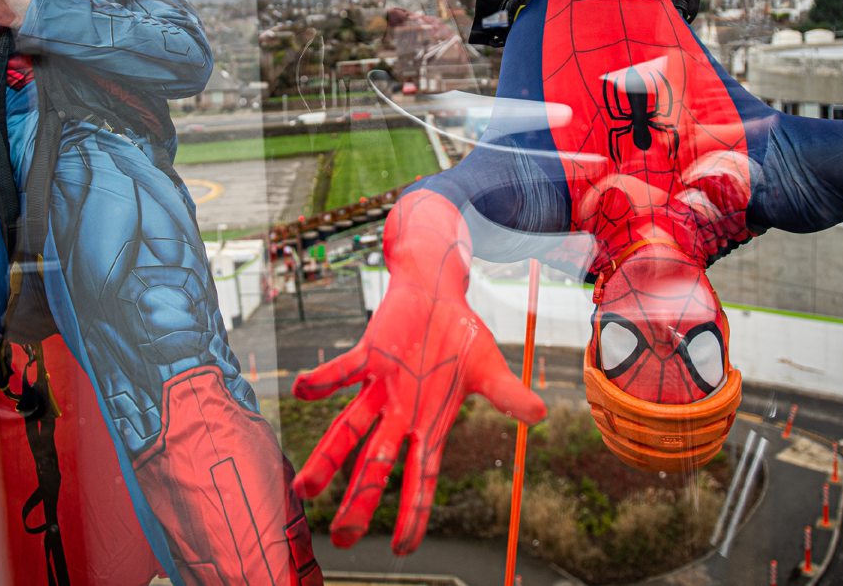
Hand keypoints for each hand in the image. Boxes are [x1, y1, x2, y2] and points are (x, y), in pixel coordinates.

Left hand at [291, 280, 544, 554]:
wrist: (439, 294)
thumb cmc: (463, 337)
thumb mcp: (490, 370)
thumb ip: (508, 396)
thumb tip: (540, 415)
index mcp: (431, 425)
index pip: (421, 478)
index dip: (413, 512)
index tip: (401, 548)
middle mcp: (401, 414)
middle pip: (377, 465)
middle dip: (360, 501)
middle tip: (341, 537)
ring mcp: (381, 387)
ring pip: (349, 428)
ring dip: (328, 457)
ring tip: (304, 488)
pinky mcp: (369, 355)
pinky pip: (343, 371)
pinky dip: (323, 380)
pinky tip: (302, 390)